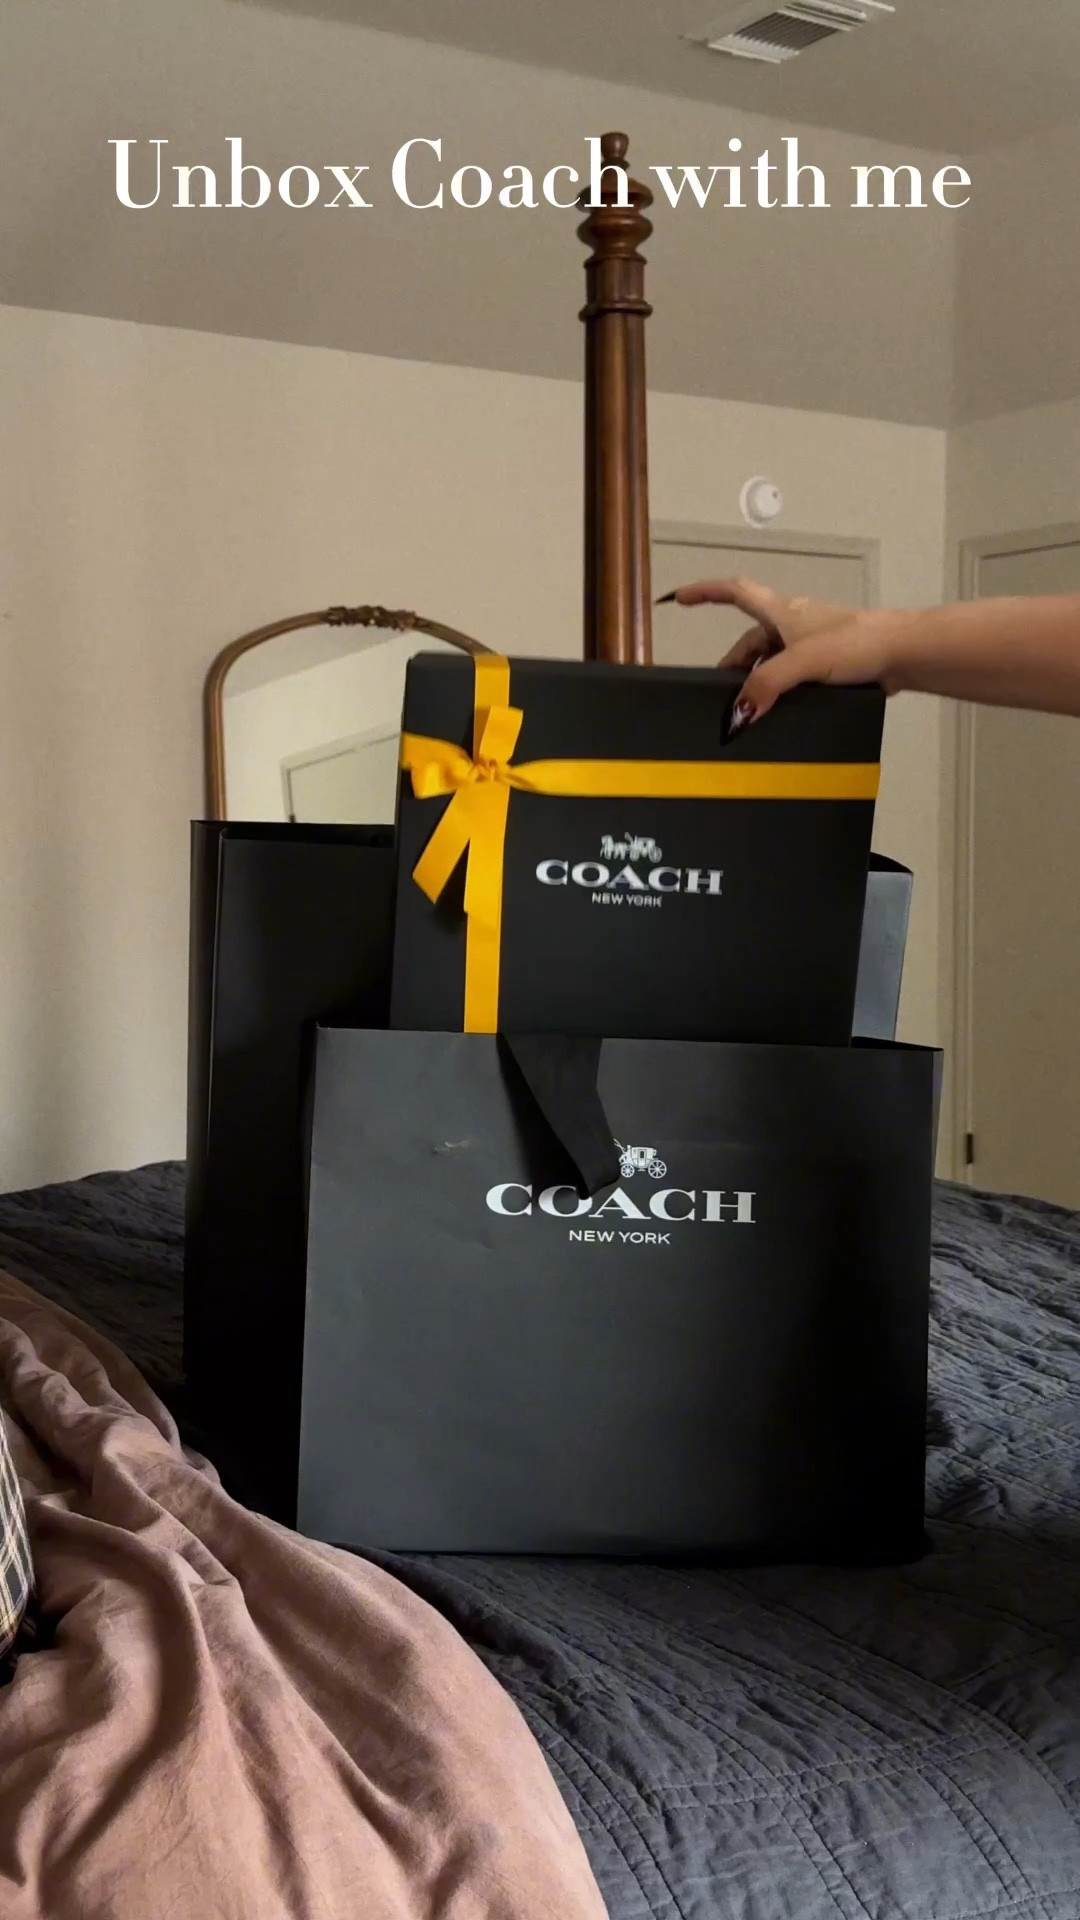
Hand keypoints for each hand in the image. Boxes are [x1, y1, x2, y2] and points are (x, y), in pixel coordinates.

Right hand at [662, 577, 901, 724]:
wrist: (903, 653)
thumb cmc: (855, 643)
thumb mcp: (803, 662)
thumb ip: (767, 684)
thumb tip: (737, 714)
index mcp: (782, 612)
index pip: (735, 592)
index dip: (706, 592)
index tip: (680, 598)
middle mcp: (793, 625)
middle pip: (750, 641)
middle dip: (733, 666)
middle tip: (720, 698)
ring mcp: (812, 646)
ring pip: (772, 663)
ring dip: (758, 684)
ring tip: (750, 713)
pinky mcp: (829, 666)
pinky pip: (793, 679)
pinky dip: (781, 694)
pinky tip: (781, 715)